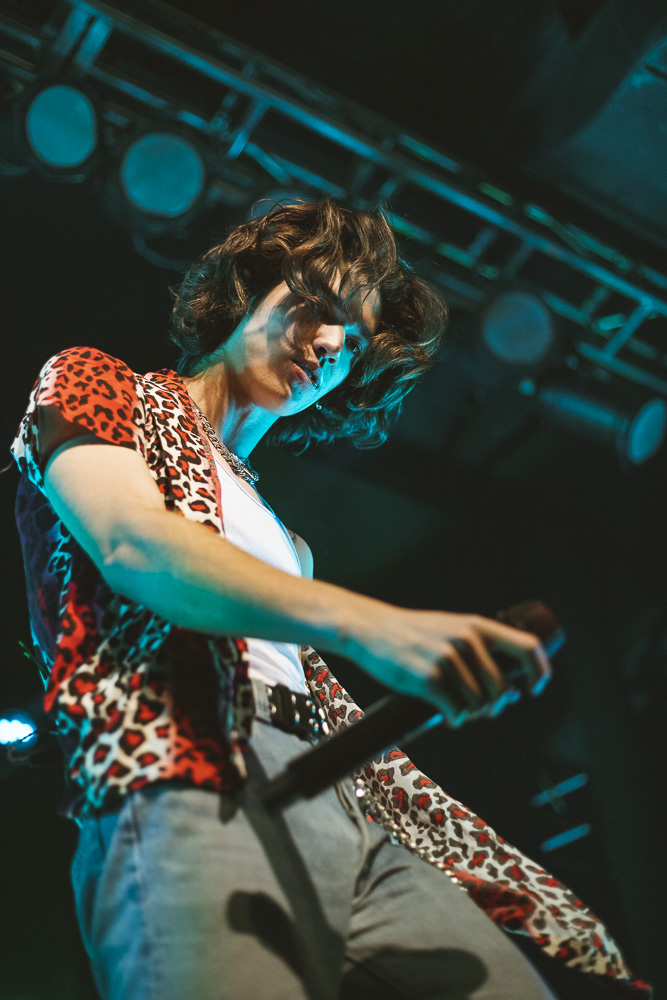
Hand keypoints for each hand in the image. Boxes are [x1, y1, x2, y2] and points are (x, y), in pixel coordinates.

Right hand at [350, 606, 551, 727]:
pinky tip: (445, 714)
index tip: (535, 689)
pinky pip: (457, 712)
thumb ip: (481, 651)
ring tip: (455, 707)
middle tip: (481, 709)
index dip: (539, 672)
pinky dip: (454, 719)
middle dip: (494, 706)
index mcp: (477, 625)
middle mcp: (466, 639)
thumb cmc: (413, 633)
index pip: (528, 647)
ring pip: (478, 704)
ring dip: (470, 713)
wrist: (371, 630)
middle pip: (501, 689)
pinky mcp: (428, 679)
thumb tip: (513, 691)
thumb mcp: (452, 629)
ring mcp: (447, 659)